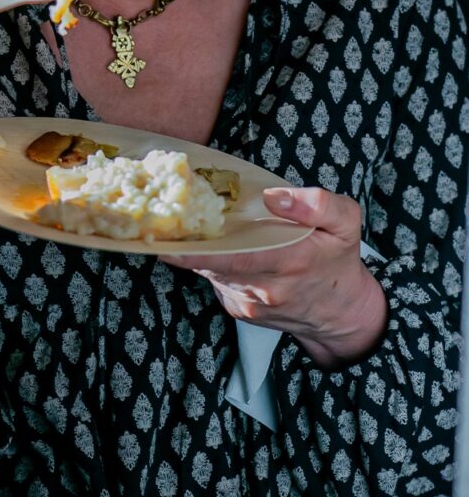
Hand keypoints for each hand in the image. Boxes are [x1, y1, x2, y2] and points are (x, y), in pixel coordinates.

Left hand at [161, 187, 387, 366]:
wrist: (342, 314)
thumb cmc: (338, 261)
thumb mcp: (345, 223)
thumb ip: (318, 204)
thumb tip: (274, 197)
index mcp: (290, 262)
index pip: (236, 257)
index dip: (199, 249)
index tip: (169, 239)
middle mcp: (265, 288)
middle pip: (213, 263)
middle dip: (187, 242)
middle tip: (165, 218)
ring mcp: (249, 303)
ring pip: (210, 270)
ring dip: (196, 249)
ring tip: (184, 223)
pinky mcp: (239, 310)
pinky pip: (216, 280)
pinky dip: (210, 261)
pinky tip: (213, 245)